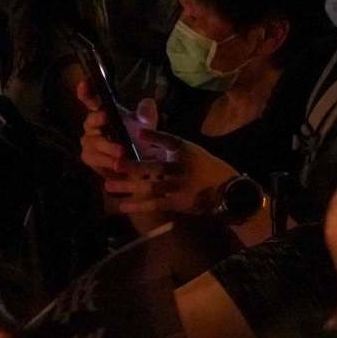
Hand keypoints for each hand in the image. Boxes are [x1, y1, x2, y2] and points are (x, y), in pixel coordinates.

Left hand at [76, 86, 234, 216]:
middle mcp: (181, 168)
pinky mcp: (178, 203)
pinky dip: (139, 206)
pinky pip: (155, 204)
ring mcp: (179, 187)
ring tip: (108, 186)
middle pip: (156, 167)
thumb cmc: (204, 167)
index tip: (137, 132)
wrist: (228, 191)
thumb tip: (140, 131)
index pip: (170, 141)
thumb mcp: (189, 150)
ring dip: (129, 187)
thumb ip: (166, 142)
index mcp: (185, 151)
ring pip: (151, 187)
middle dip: (134, 166)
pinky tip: (122, 206)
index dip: (154, 136)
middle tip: (114, 163)